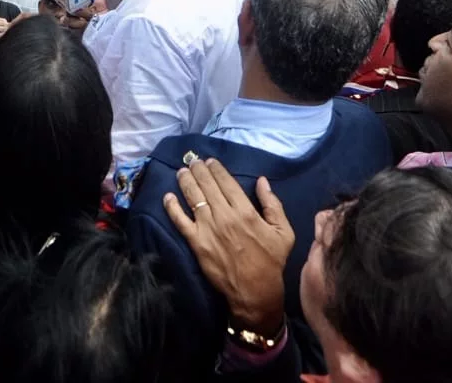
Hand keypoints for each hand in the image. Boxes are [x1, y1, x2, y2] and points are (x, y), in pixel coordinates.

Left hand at [163, 157, 292, 332]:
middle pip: (207, 186)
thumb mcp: (284, 231)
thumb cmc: (271, 260)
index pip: (226, 182)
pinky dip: (172, 207)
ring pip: (193, 198)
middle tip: (192, 161)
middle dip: (198, 170)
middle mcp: (224, 216)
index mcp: (245, 211)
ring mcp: (208, 229)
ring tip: (182, 172)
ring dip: (186, 182)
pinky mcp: (197, 243)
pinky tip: (167, 196)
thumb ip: (272, 204)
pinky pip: (180, 221)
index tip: (210, 161)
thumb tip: (262, 181)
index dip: (216, 169)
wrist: (255, 290)